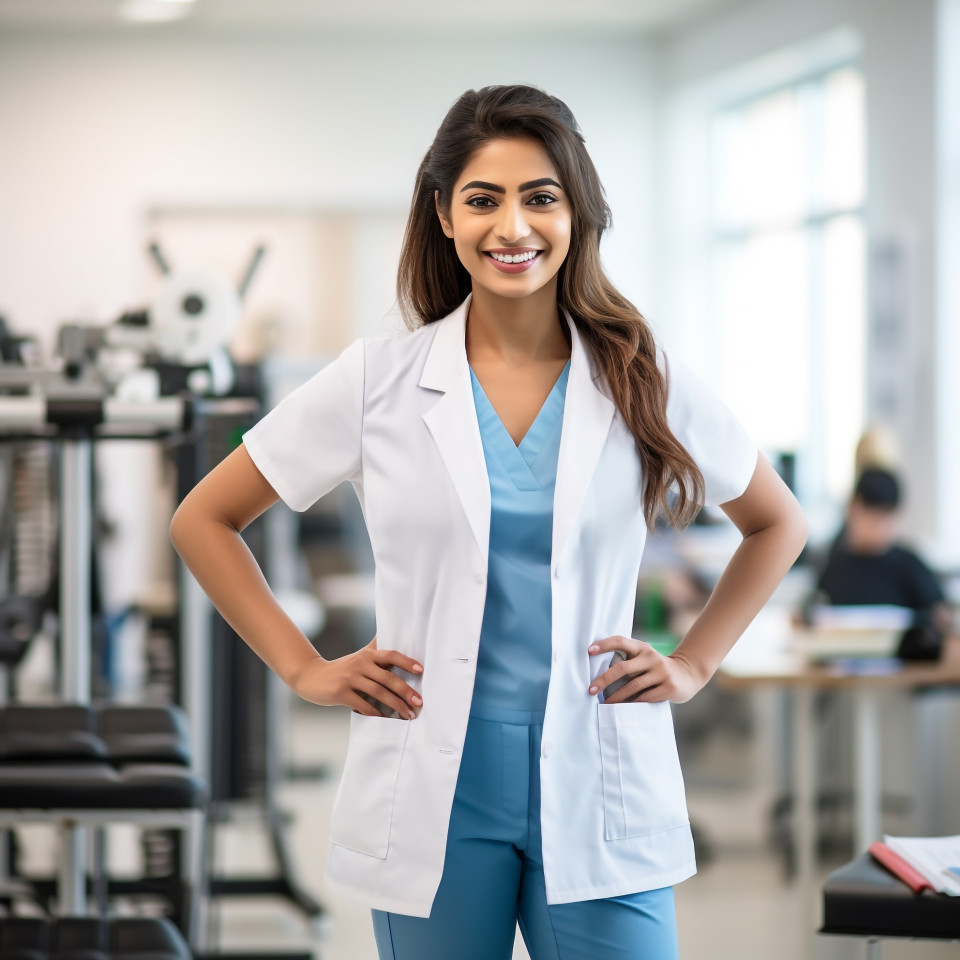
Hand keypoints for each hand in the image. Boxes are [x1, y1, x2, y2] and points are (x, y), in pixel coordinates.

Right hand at [291, 637, 422, 717]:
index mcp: (367, 655)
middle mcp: (360, 664)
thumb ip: (376, 651)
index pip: (391, 655)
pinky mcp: (341, 693)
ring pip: (378, 693)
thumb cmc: (341, 669)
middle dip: (406, 691)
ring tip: (408, 714)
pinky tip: (386, 718)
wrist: (311, 676)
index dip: (407, 662)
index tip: (421, 670)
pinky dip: (376, 713)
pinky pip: (363, 705)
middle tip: (419, 702)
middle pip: (388, 678)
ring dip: (396, 705)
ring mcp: (350, 678)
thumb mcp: (359, 657)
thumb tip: (394, 637)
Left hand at [587, 635, 704, 703]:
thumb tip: (599, 675)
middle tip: (591, 689)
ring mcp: (661, 672)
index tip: (589, 651)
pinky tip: (623, 708)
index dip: (604, 644)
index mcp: (642, 648)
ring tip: (605, 703)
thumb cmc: (656, 668)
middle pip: (623, 668)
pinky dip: (632, 704)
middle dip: (604, 680)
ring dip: (616, 697)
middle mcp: (651, 657)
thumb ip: (628, 660)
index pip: (620, 641)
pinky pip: (645, 697)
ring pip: (633, 686)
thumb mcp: (644, 658)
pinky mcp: (668, 687)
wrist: (688, 674)